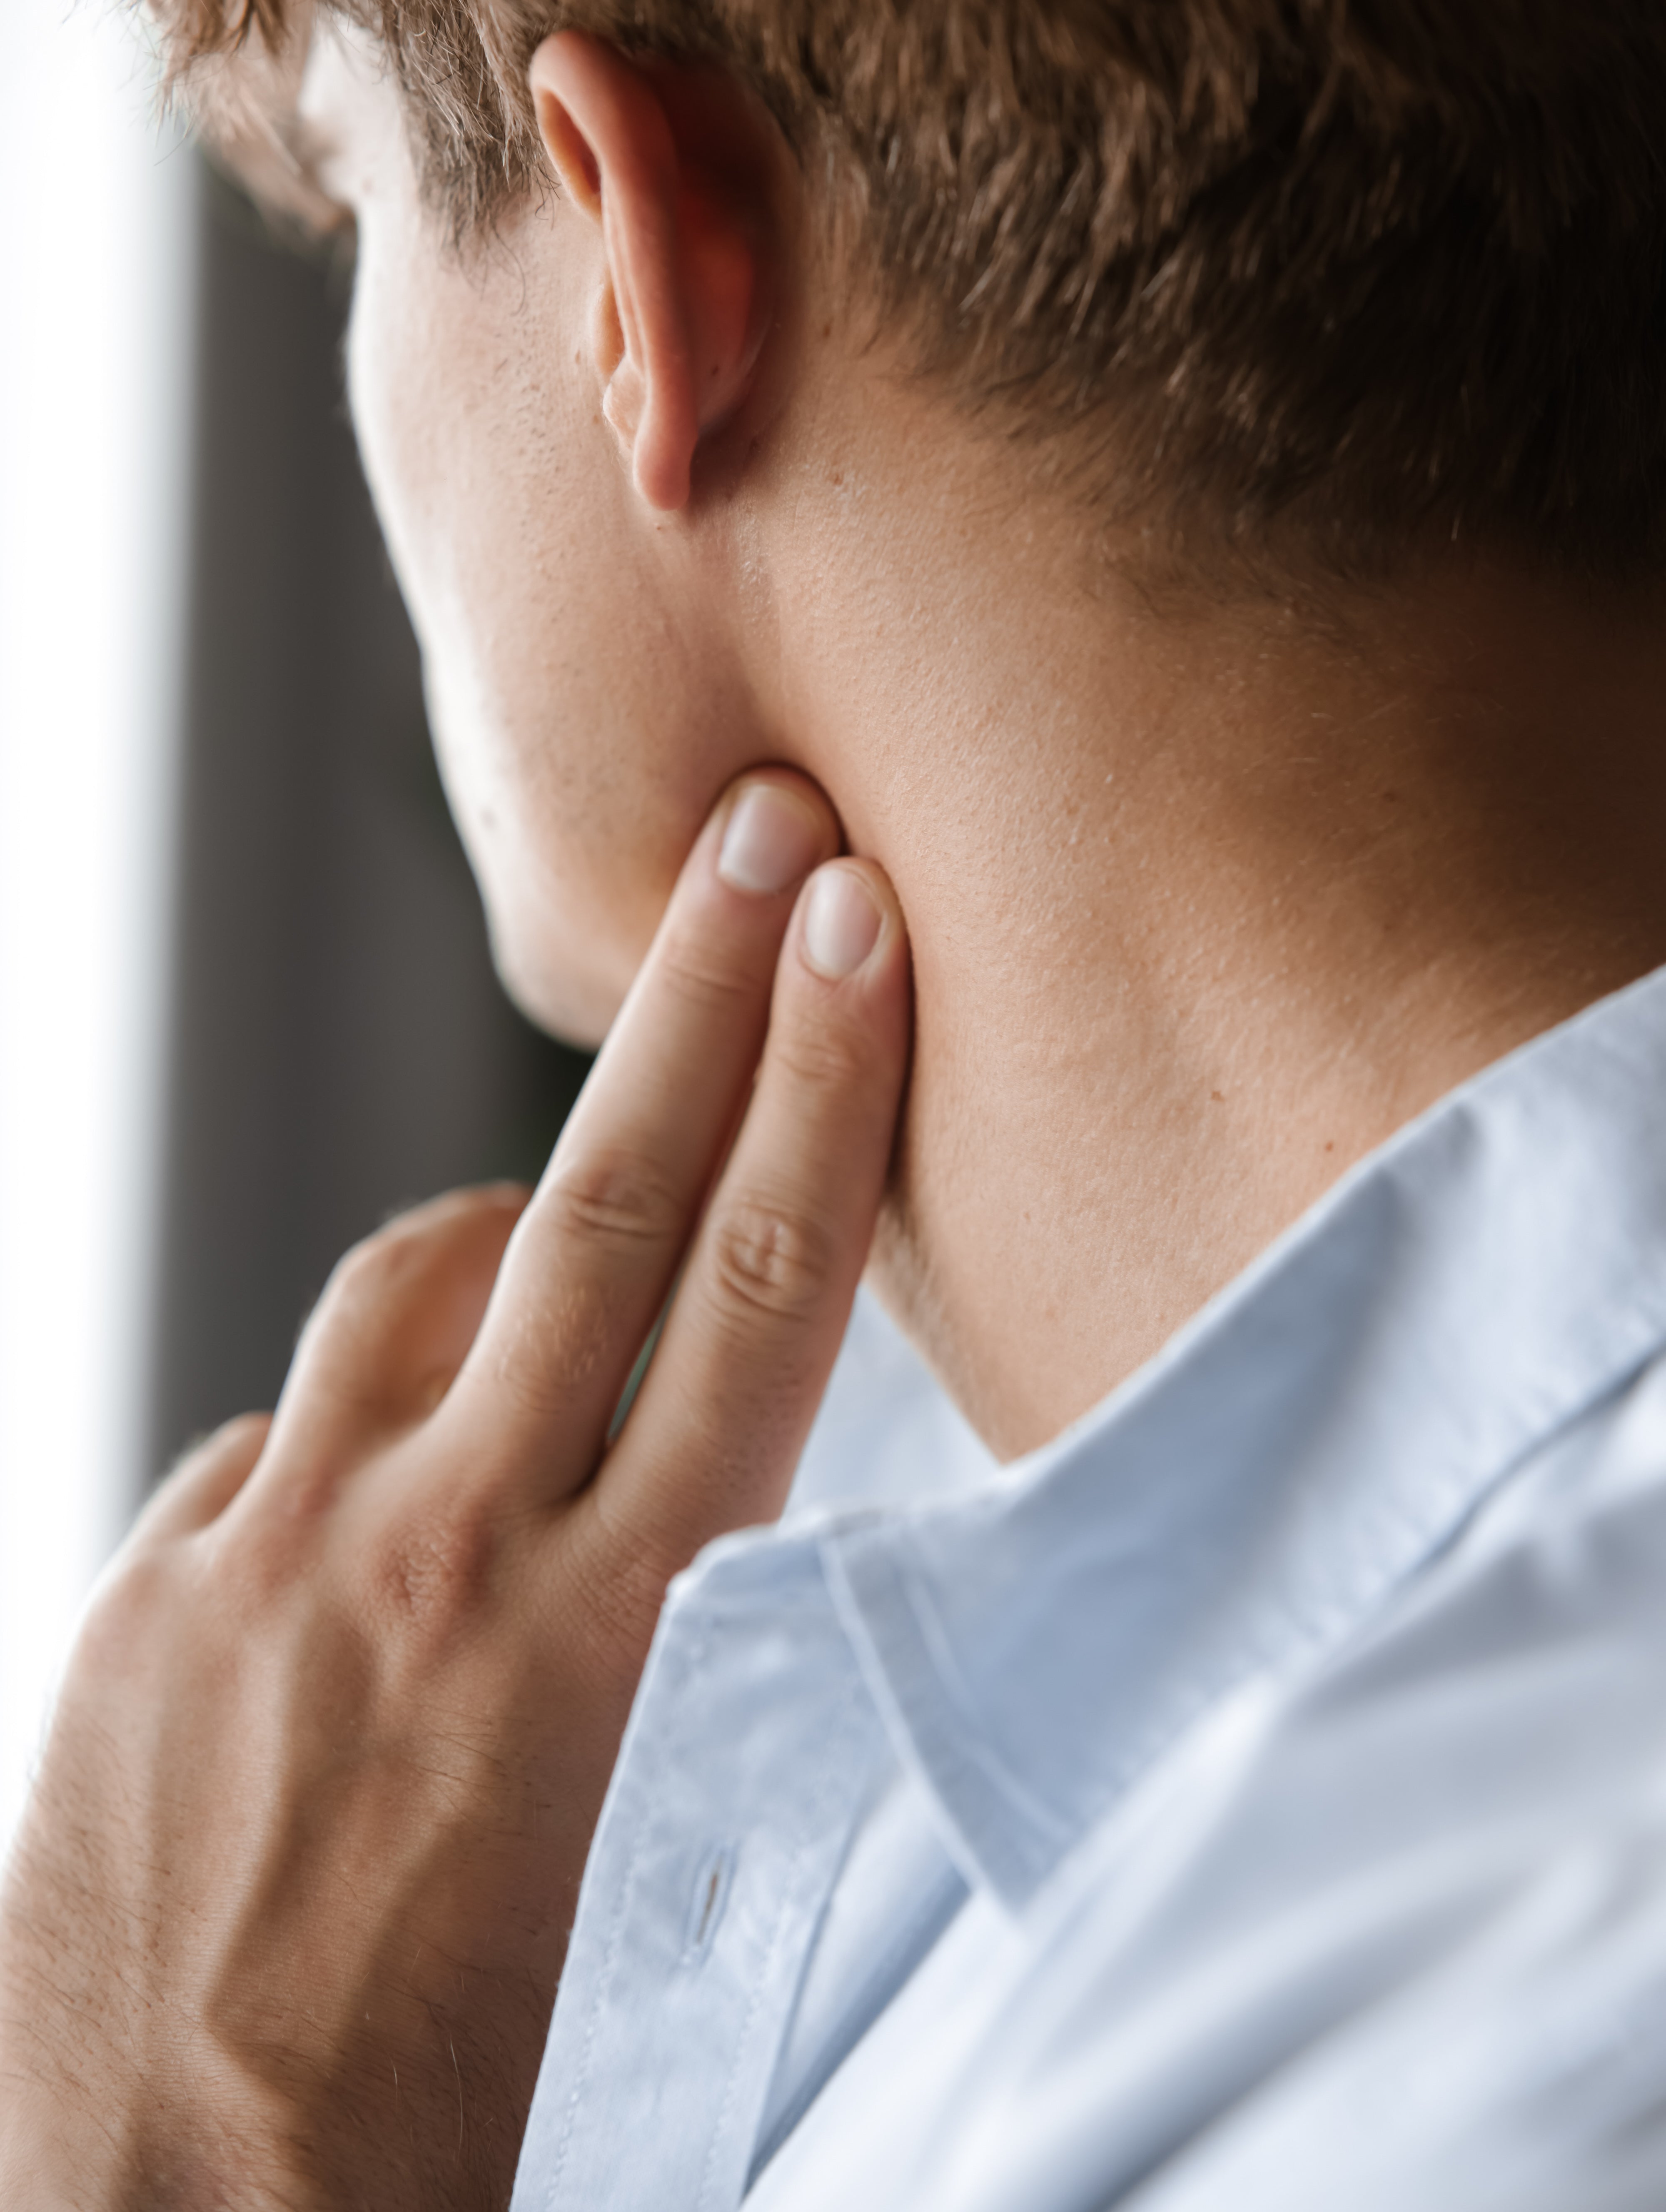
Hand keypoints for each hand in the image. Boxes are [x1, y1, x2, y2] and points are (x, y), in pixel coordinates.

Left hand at [0, 770, 909, 2211]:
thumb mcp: (654, 1873)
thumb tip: (715, 1518)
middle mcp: (434, 1565)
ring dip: (512, 1216)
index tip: (853, 923)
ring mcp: (264, 1569)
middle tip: (749, 835)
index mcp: (602, 1648)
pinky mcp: (142, 1606)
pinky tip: (386, 1484)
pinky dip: (357, 1421)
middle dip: (696, 1008)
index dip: (818, 1091)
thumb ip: (690, 1663)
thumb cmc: (464, 2107)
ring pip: (411, 1289)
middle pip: (596, 1216)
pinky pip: (275, 1436)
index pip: (748, 1300)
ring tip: (570, 1193)